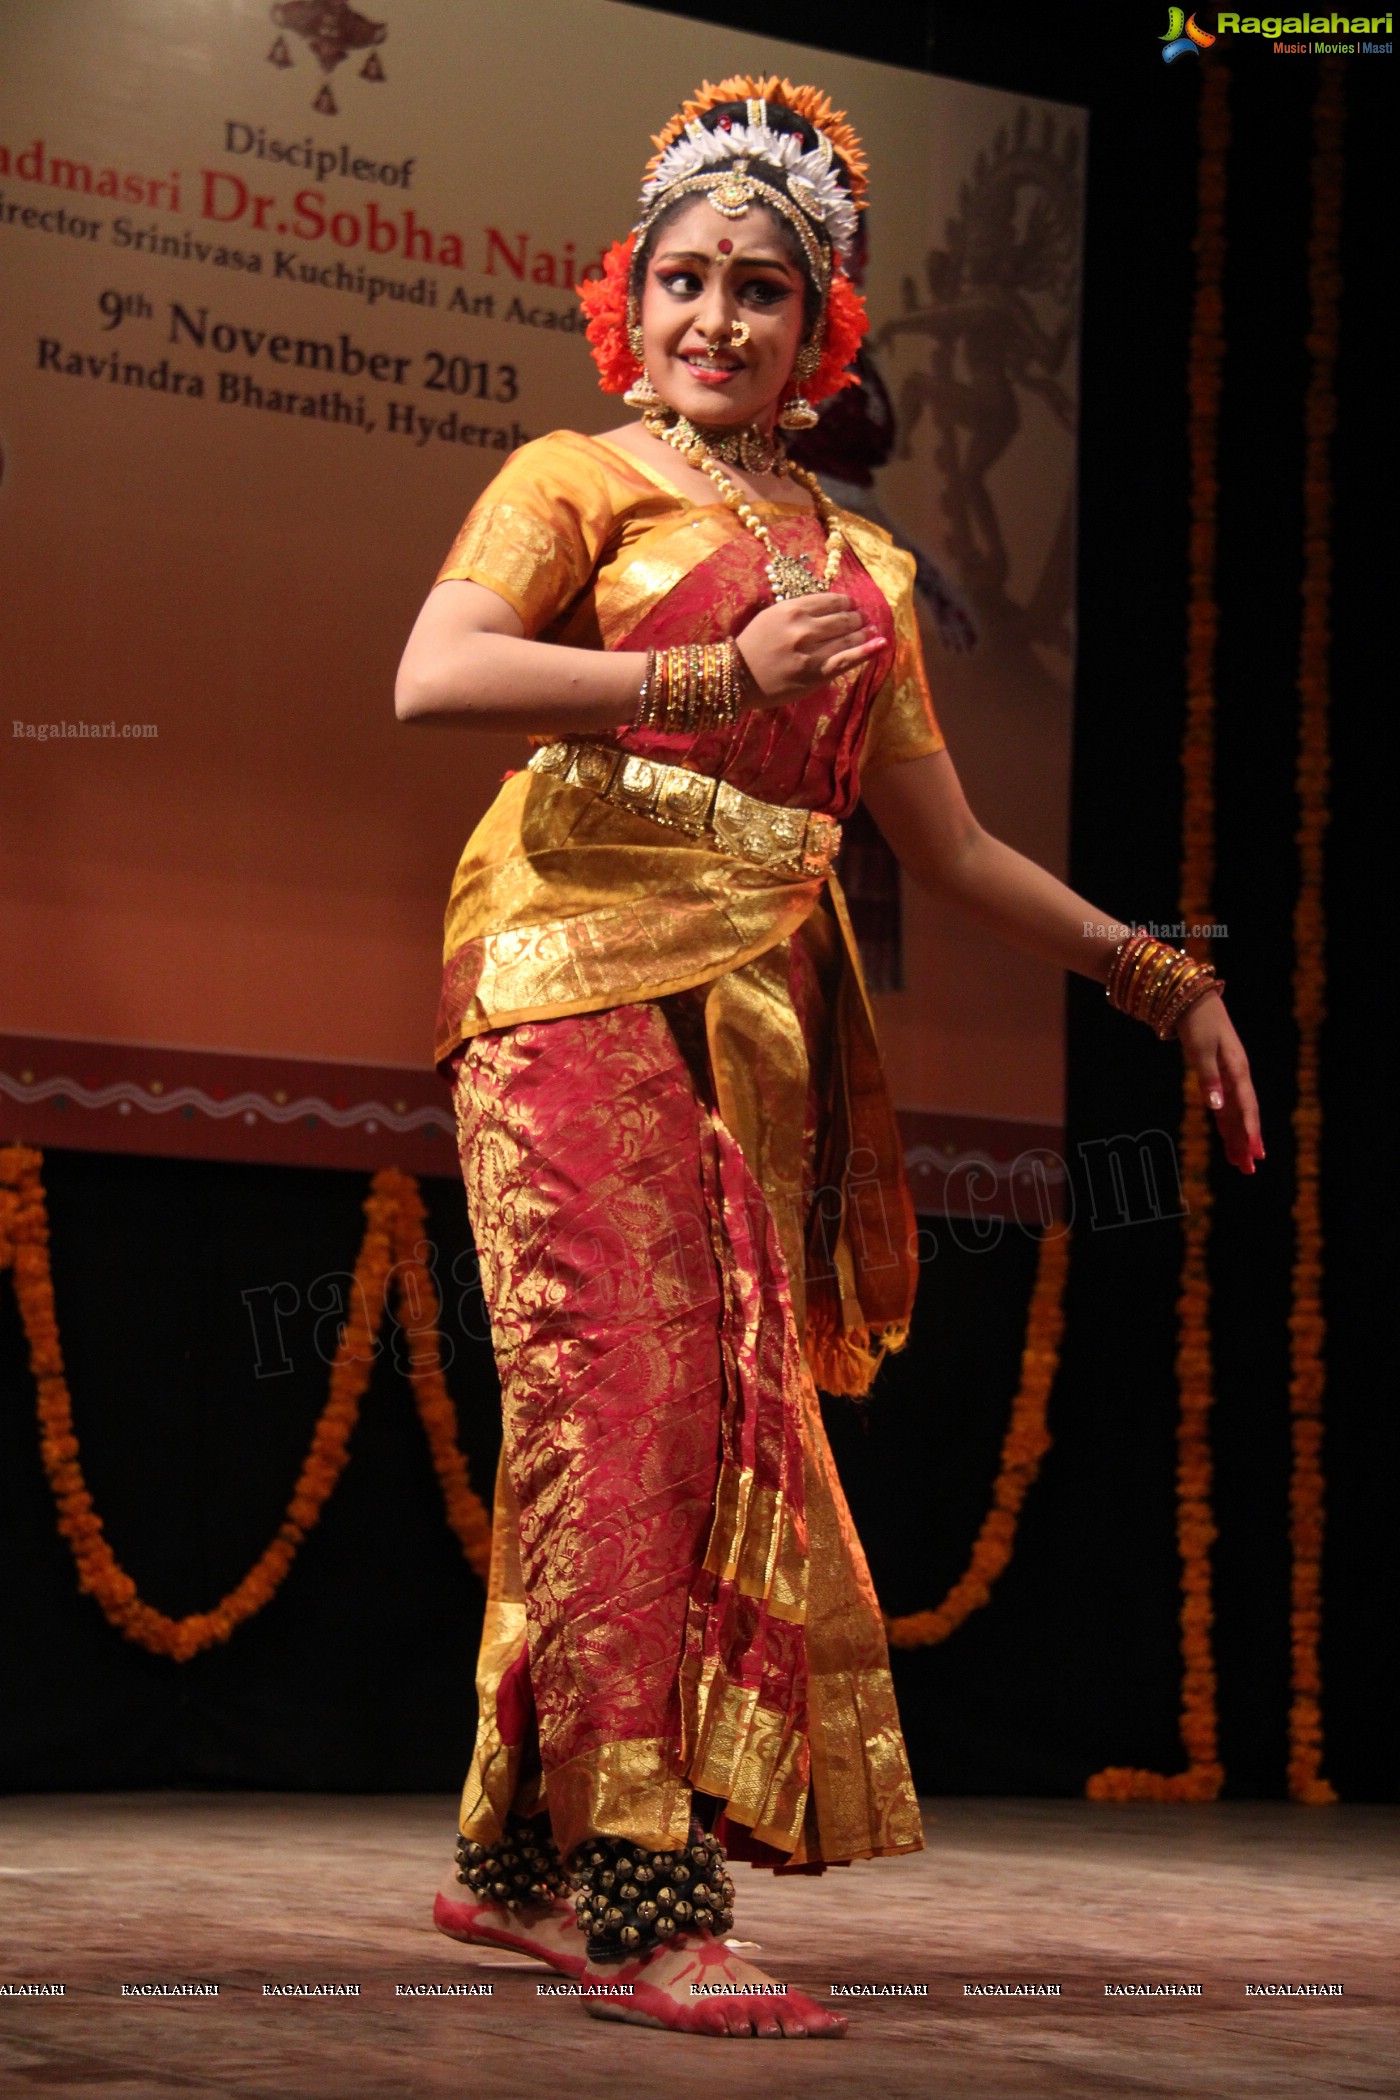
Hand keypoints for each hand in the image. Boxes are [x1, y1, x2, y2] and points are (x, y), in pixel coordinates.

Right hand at [735, 593, 886, 709]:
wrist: (736, 677)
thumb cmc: (752, 646)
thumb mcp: (771, 616)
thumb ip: (798, 610)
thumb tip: (829, 607)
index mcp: (792, 609)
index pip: (831, 600)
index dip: (845, 602)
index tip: (850, 605)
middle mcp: (804, 628)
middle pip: (843, 618)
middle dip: (856, 617)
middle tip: (861, 619)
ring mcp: (812, 652)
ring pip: (848, 638)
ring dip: (862, 632)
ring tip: (869, 630)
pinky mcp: (816, 674)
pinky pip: (847, 660)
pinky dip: (868, 651)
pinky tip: (881, 643)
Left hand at [1176, 993, 1263, 1173]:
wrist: (1195, 1002)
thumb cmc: (1199, 1024)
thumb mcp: (1201, 1050)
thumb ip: (1210, 1079)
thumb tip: (1217, 1108)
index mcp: (1237, 1070)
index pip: (1247, 1107)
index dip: (1251, 1131)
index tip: (1255, 1152)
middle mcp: (1238, 1077)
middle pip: (1245, 1116)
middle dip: (1247, 1142)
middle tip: (1249, 1169)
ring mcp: (1230, 1078)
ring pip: (1236, 1114)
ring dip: (1238, 1138)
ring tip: (1242, 1164)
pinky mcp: (1220, 1077)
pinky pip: (1226, 1106)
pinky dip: (1227, 1124)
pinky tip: (1229, 1140)